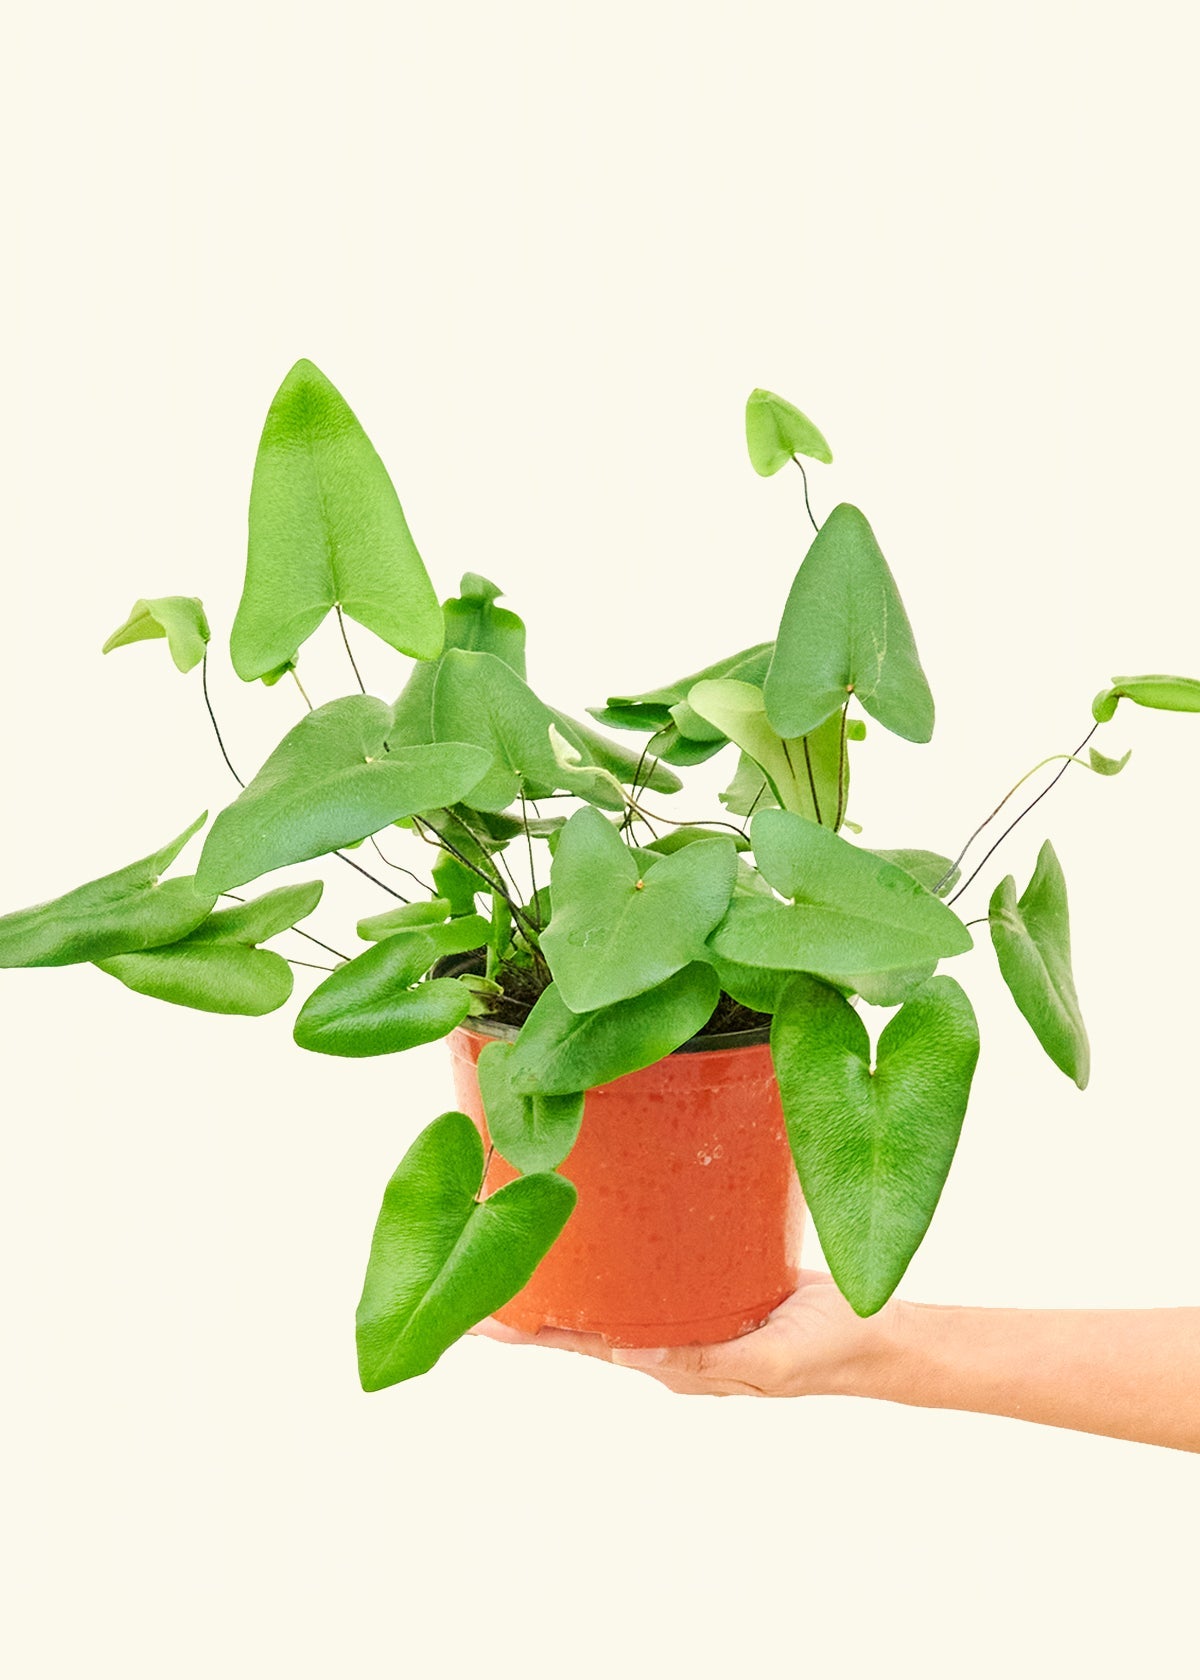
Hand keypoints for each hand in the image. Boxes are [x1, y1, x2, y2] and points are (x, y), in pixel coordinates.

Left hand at [470, 1270, 908, 1396]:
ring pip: (616, 1287)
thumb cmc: (826, 1351)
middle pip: (586, 1318)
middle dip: (533, 1303)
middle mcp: (670, 1336)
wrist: (877, 1332)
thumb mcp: (768, 1362)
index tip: (483, 1319)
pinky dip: (620, 1248)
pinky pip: (657, 1260)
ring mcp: (690, 1306)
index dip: (535, 1333)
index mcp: (673, 1362)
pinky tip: (600, 1224)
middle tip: (473, 1279)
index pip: (587, 1345)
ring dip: (569, 1273)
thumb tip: (629, 1354)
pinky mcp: (714, 1272)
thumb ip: (705, 1360)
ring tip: (519, 1245)